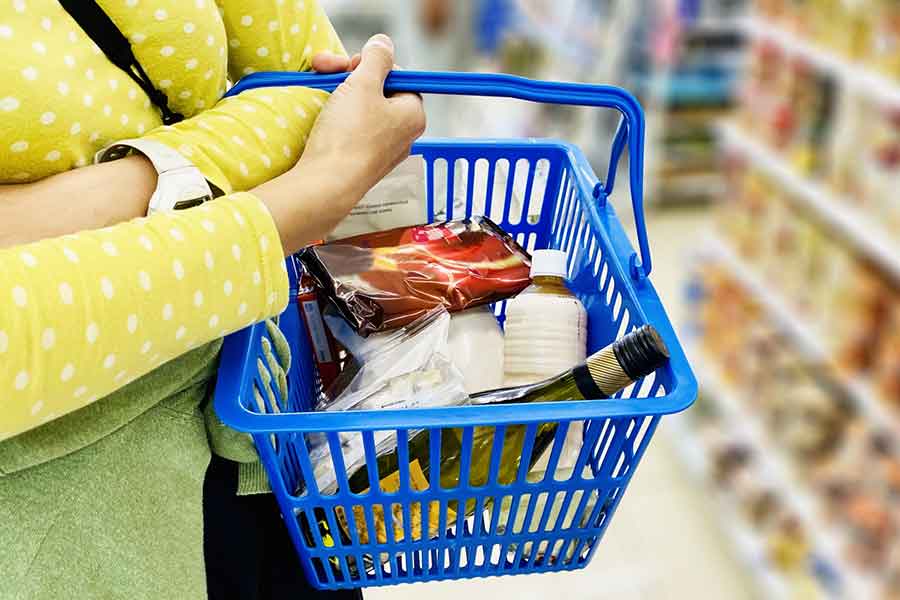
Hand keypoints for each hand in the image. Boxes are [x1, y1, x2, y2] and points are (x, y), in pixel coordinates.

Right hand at [298, 34, 425, 195]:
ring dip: (339, 91)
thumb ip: (376, 59)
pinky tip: (321, 112)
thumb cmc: (350, 134)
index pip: (399, 77)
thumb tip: (384, 43)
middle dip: (349, 75)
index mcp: (413, 114)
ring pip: (362, 109)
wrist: (327, 183)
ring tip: (316, 82)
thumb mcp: (363, 84)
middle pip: (378, 91)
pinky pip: (352, 130)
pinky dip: (336, 116)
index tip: (353, 63)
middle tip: (325, 68)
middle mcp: (402, 134)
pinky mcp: (359, 161)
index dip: (375, 65)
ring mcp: (381, 150)